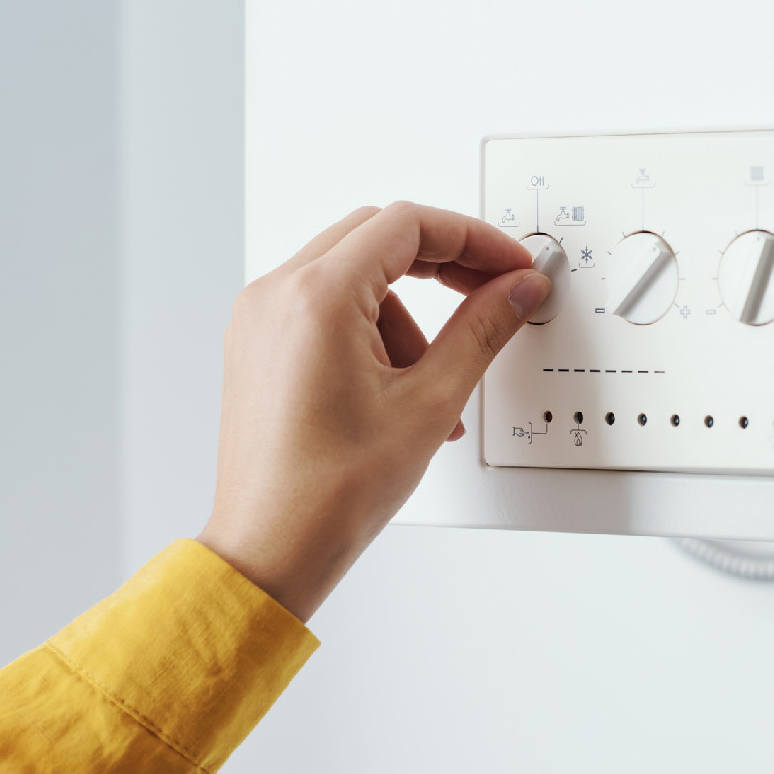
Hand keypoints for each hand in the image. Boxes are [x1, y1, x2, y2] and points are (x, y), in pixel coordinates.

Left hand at [196, 202, 550, 620]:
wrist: (272, 548)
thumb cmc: (327, 494)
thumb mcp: (429, 403)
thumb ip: (482, 330)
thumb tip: (515, 290)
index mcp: (316, 298)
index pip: (408, 224)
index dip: (472, 238)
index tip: (510, 264)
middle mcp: (277, 295)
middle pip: (378, 235)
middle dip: (442, 262)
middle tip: (490, 292)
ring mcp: (261, 319)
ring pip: (353, 270)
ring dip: (407, 307)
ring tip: (431, 377)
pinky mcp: (258, 344)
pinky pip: (324, 304)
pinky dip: (371, 325)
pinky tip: (397, 381)